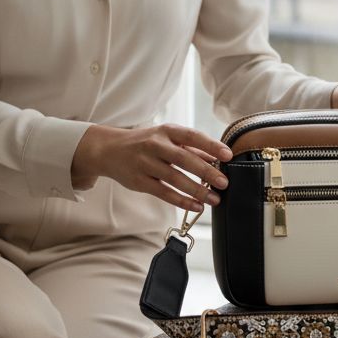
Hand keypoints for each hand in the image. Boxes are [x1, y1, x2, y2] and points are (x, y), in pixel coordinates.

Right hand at [72, 123, 232, 211]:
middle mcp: (155, 145)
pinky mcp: (139, 181)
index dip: (211, 146)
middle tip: (224, 183)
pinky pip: (164, 193)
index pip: (192, 136)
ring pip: (175, 179)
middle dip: (207, 172)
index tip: (228, 155)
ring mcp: (145, 163)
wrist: (109, 150)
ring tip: (214, 200)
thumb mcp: (166, 138)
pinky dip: (181, 201)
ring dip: (197, 191)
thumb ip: (191, 147)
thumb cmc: (145, 143)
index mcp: (166, 131)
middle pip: (184, 159)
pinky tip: (196, 207)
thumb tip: (217, 158)